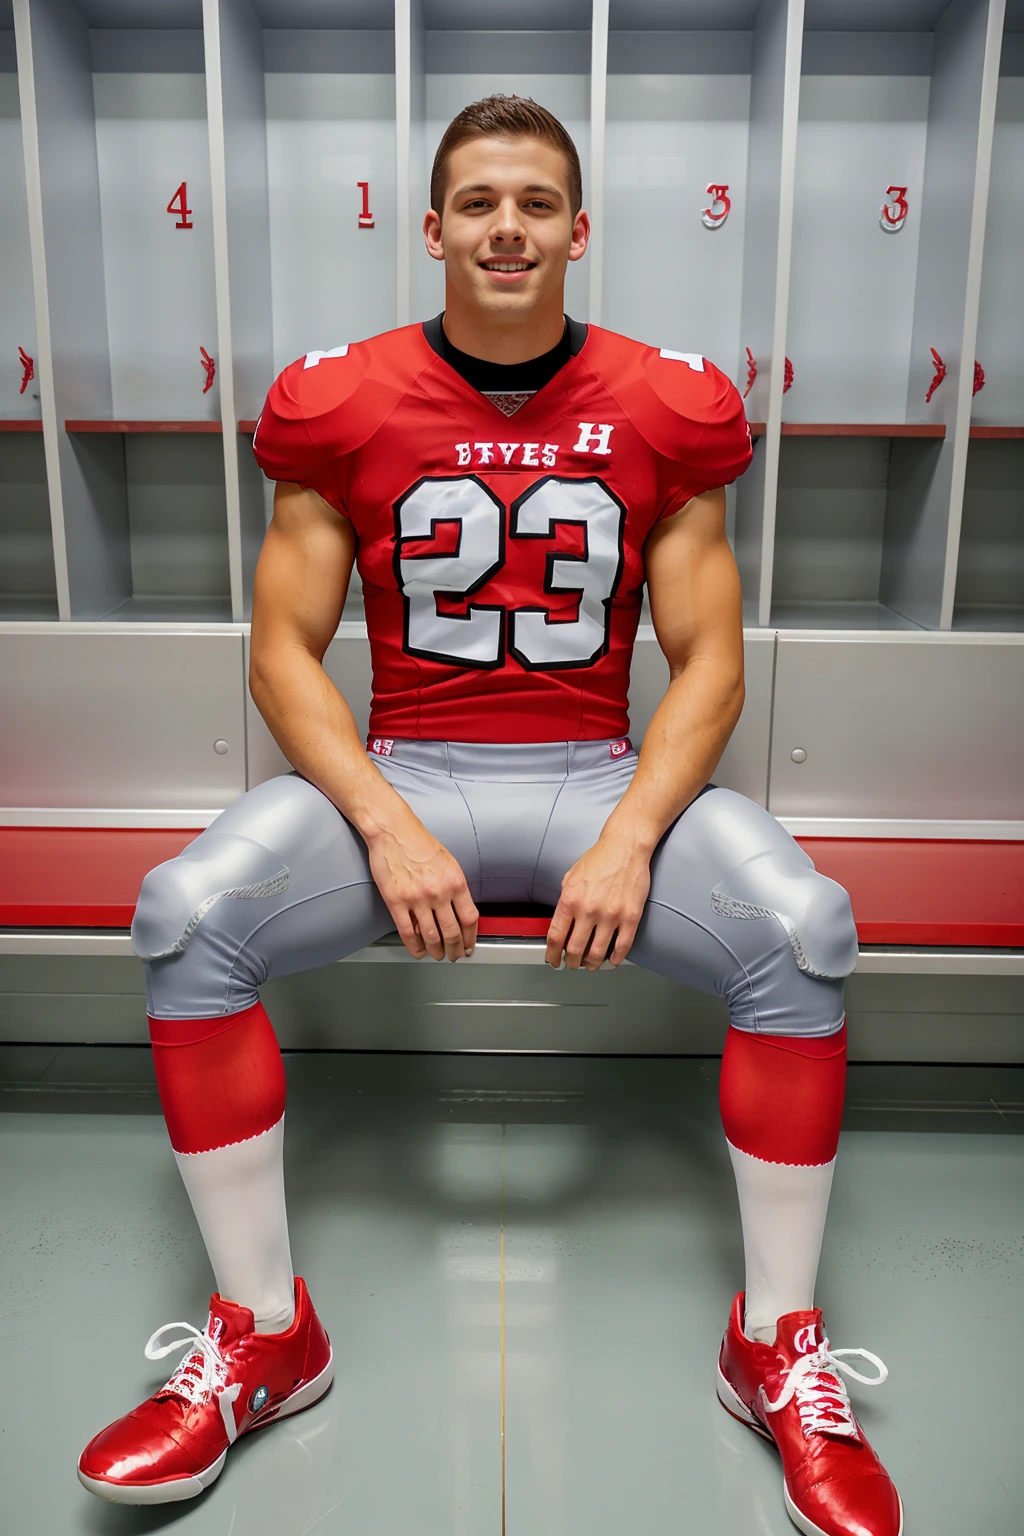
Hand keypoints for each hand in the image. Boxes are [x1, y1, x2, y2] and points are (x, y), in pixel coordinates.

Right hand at [366, 816, 477, 960]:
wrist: (393, 831)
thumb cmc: (419, 843)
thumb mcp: (449, 863)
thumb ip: (455, 887)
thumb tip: (461, 911)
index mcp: (455, 881)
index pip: (470, 919)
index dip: (470, 938)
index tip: (469, 945)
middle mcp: (438, 892)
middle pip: (452, 932)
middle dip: (455, 950)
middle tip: (454, 956)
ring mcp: (417, 898)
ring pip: (431, 937)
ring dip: (436, 951)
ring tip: (437, 955)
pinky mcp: (396, 902)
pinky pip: (408, 933)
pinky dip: (415, 947)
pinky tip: (418, 951)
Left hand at [545, 832, 651, 970]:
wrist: (626, 847)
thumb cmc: (600, 858)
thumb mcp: (570, 877)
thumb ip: (565, 901)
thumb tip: (561, 923)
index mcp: (570, 900)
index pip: (556, 937)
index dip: (552, 954)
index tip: (553, 960)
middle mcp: (588, 910)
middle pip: (574, 950)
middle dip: (571, 962)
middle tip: (572, 964)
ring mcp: (611, 915)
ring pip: (597, 953)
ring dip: (591, 964)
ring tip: (590, 964)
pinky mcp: (630, 917)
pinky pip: (622, 947)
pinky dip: (615, 959)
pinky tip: (611, 960)